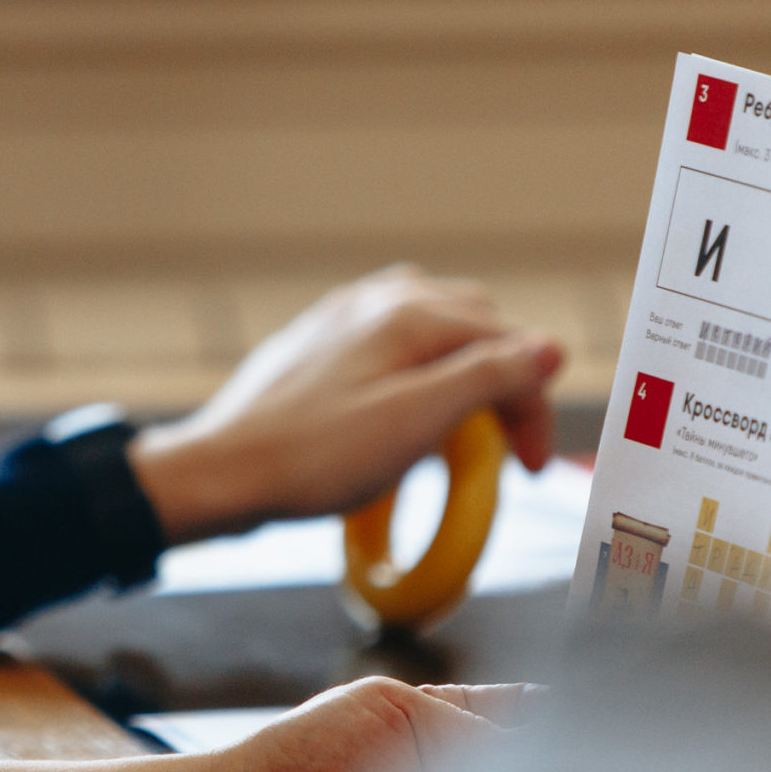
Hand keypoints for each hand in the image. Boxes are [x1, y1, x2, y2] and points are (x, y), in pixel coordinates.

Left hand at [127, 266, 564, 545]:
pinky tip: (406, 413)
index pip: (507, 343)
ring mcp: (344, 317)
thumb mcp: (416, 420)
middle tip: (504, 450)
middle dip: (503, 383)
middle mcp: (378, 299)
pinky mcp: (320, 344)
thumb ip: (487, 377)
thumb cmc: (312, 456)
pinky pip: (391, 345)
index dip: (530, 406)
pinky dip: (419, 376)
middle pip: (475, 326)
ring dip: (462, 375)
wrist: (220, 472)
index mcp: (409, 313)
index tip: (530, 466)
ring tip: (463, 430)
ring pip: (433, 331)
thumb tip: (550, 347)